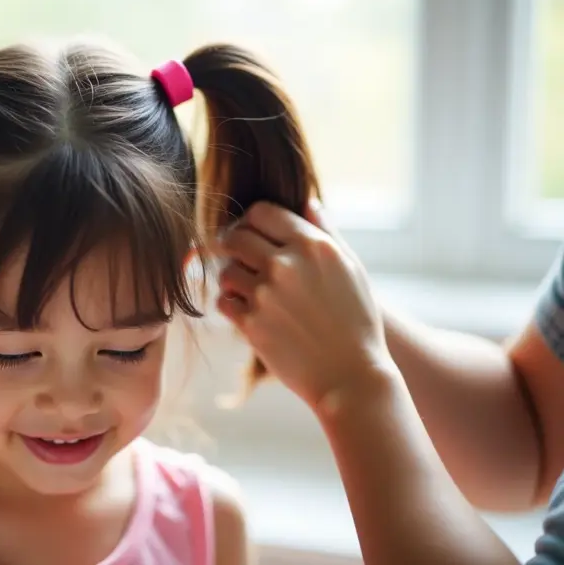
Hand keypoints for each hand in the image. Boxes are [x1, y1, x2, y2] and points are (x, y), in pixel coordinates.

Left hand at [216, 200, 394, 410]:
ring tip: (249, 290)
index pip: (261, 212)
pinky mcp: (250, 323)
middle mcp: (286, 264)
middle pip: (236, 237)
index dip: (251, 220)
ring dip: (233, 279)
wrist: (351, 377)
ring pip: (226, 271)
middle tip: (237, 256)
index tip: (251, 232)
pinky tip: (248, 312)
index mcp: (313, 245)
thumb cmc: (356, 321)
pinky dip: (231, 306)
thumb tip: (306, 202)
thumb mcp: (351, 269)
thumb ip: (326, 232)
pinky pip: (223, 301)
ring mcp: (265, 294)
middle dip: (233, 245)